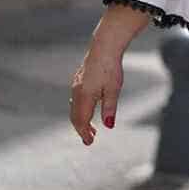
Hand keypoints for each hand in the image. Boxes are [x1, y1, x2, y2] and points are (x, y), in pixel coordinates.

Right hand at [69, 5, 148, 144]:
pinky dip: (80, 109)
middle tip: (90, 139)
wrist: (104, 47)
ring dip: (81, 119)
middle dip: (81, 129)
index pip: (81, 120)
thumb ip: (110, 108)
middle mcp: (77, 92)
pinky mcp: (79, 80)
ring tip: (91, 128)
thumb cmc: (111, 68)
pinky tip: (88, 110)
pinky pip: (76, 100)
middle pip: (75, 116)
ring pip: (75, 108)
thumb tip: (109, 126)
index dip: (84, 133)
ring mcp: (76, 85)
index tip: (89, 143)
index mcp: (84, 96)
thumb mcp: (114, 89)